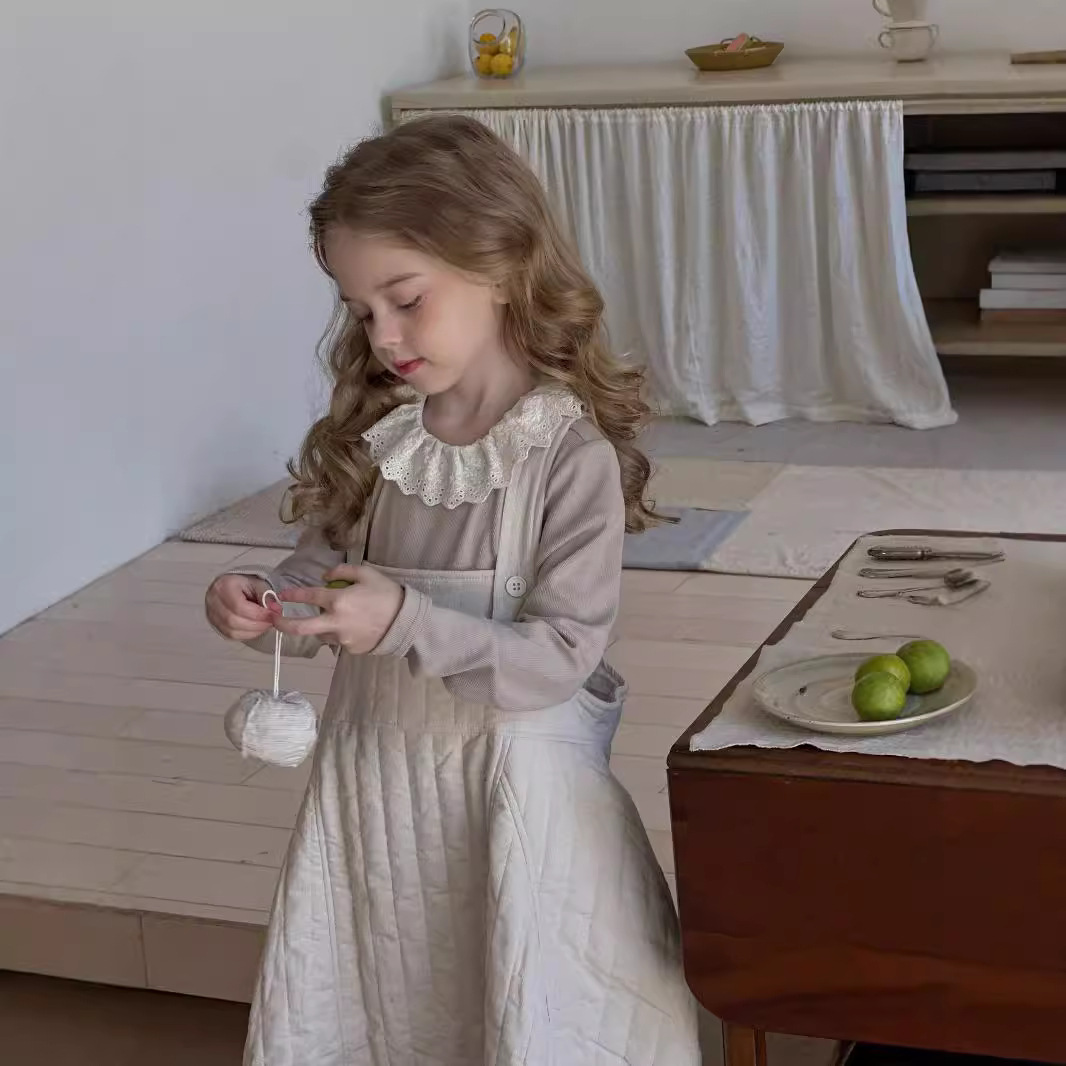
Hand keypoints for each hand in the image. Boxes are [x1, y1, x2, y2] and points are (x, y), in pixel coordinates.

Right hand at [205, 574, 273, 639]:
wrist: (233, 587)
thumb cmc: (245, 585)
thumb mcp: (258, 584)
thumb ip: (267, 596)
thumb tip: (275, 610)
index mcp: (223, 586)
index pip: (239, 606)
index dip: (258, 614)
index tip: (273, 615)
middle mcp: (213, 601)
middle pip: (233, 621)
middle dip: (257, 624)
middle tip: (271, 621)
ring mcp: (212, 615)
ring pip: (232, 631)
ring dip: (253, 631)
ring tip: (265, 624)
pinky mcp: (215, 625)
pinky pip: (231, 636)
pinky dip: (247, 634)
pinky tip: (256, 628)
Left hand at [274, 565, 403, 654]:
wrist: (407, 621)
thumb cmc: (387, 594)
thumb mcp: (367, 573)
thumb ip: (342, 570)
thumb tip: (324, 577)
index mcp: (338, 600)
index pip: (308, 596)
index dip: (292, 595)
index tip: (281, 595)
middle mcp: (335, 622)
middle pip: (301, 627)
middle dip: (283, 624)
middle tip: (273, 621)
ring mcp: (342, 639)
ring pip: (322, 633)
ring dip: (322, 626)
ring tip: (338, 618)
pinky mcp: (350, 649)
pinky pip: (339, 640)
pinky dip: (341, 633)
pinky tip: (355, 626)